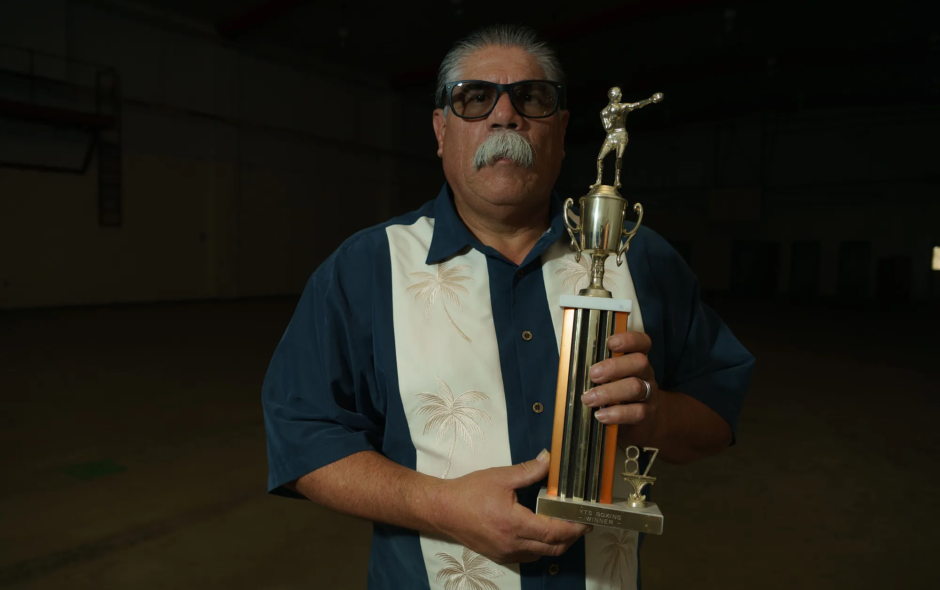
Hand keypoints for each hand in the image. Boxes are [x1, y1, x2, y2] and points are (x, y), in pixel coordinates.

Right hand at [434, 450, 591, 564]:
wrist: (443, 510)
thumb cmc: (470, 492)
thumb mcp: (500, 476)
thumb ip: (528, 470)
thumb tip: (549, 458)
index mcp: (515, 524)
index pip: (554, 532)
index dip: (574, 528)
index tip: (586, 520)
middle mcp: (513, 544)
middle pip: (553, 548)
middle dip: (571, 538)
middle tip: (580, 524)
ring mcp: (506, 552)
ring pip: (541, 554)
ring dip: (556, 544)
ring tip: (564, 527)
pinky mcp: (499, 555)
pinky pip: (528, 556)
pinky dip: (540, 548)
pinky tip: (541, 534)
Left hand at [581, 331, 658, 438]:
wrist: (642, 423)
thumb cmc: (618, 395)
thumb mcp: (611, 378)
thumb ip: (598, 370)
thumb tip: (573, 367)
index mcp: (635, 360)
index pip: (642, 343)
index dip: (629, 340)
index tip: (610, 343)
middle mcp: (646, 374)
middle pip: (639, 362)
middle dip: (613, 367)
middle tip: (593, 374)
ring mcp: (649, 394)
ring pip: (636, 387)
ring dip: (609, 392)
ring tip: (589, 399)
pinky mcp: (648, 414)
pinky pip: (636, 412)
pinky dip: (617, 413)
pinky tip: (600, 415)